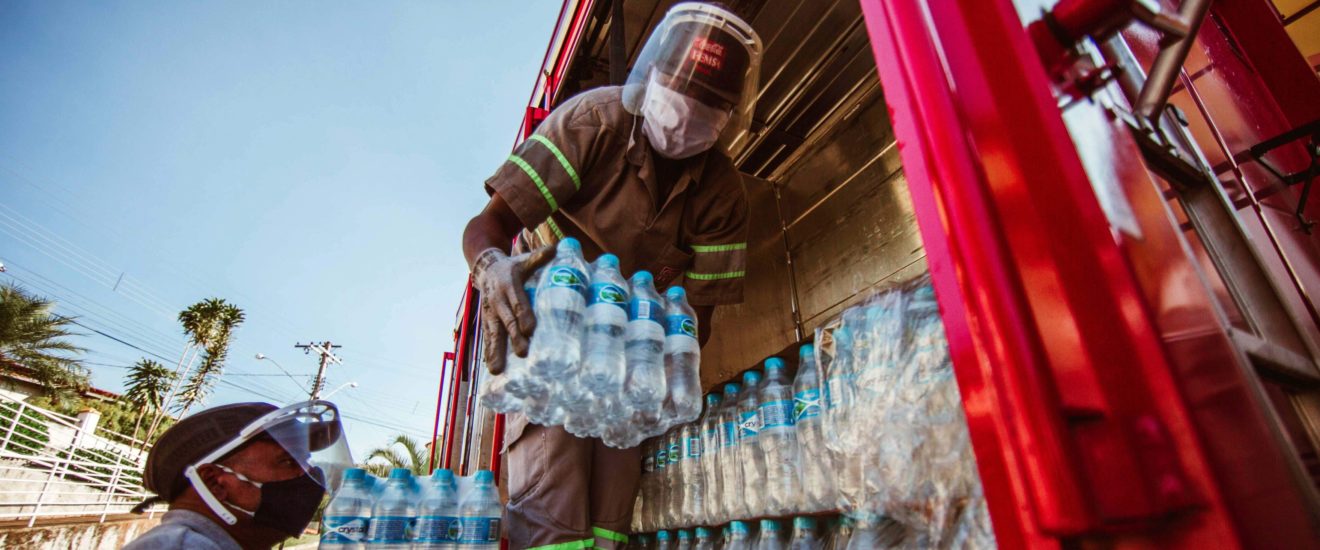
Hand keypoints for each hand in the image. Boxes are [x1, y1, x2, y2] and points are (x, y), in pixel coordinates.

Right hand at [471, 246, 554, 374]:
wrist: (486, 269)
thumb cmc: (513, 267)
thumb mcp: (524, 260)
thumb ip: (540, 257)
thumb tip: (557, 247)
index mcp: (509, 285)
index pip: (518, 301)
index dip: (523, 315)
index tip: (530, 329)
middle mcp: (498, 300)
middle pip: (506, 321)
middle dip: (514, 338)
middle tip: (522, 353)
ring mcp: (490, 312)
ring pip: (493, 333)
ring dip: (496, 351)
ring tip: (498, 370)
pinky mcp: (486, 321)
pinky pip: (488, 338)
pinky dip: (489, 353)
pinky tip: (492, 369)